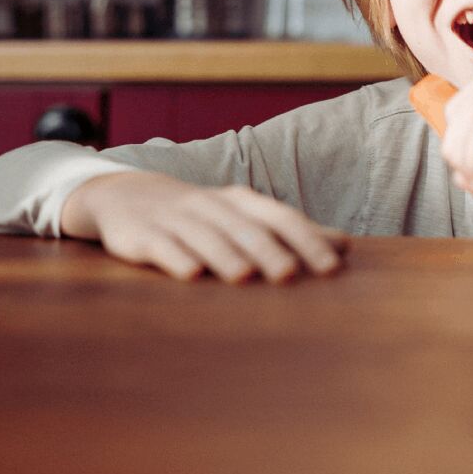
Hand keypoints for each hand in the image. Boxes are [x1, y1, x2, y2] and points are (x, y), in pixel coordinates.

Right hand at [62, 171, 349, 282]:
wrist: (126, 196)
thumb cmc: (202, 215)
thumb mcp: (245, 217)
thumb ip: (292, 232)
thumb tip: (346, 246)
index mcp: (241, 202)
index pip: (281, 217)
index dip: (307, 239)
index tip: (332, 268)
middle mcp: (211, 207)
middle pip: (245, 228)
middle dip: (268, 250)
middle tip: (289, 274)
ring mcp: (175, 219)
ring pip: (204, 236)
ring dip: (224, 255)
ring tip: (243, 277)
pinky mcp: (141, 236)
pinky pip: (160, 245)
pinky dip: (175, 258)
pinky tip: (190, 273)